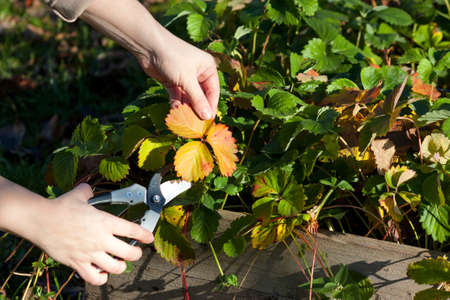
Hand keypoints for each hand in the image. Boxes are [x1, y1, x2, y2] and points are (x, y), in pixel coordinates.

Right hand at [30, 184, 152, 284]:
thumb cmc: (59, 207)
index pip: (133, 230)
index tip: (149, 237)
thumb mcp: (79, 195)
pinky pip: (94, 278)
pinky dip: (101, 277)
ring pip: (115, 268)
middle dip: (136, 253)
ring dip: (121, 266)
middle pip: (130, 253)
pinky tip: (101, 272)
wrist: (40, 220)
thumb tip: (88, 190)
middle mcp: (101, 239)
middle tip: (136, 252)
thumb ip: (88, 192)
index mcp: (105, 222)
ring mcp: (90, 253)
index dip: (145, 235)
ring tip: (120, 263)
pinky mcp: (77, 263)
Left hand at [137, 37, 219, 119]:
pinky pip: (178, 96)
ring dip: (186, 108)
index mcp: (207, 68)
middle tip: (197, 124)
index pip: (213, 91)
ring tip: (185, 121)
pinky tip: (175, 113)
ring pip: (188, 98)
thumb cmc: (172, 57)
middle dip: (198, 109)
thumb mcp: (187, 79)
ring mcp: (185, 78)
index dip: (211, 106)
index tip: (208, 121)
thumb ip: (197, 99)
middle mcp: (198, 73)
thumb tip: (207, 117)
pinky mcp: (173, 82)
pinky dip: (176, 104)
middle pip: (201, 96)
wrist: (148, 46)